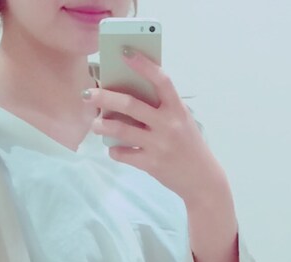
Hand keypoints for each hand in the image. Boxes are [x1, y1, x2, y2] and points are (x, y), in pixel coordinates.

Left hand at [88, 50, 224, 206]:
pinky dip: (115, 151)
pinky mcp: (151, 164)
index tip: (125, 52)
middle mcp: (168, 125)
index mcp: (177, 109)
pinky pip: (124, 155)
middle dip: (106, 97)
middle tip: (88, 93)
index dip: (143, 65)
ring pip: (122, 130)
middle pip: (130, 105)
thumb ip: (162, 107)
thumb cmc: (188, 145)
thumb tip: (129, 91)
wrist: (202, 179)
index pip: (161, 80)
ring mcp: (159, 145)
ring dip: (103, 125)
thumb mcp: (182, 120)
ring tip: (95, 124)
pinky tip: (112, 148)